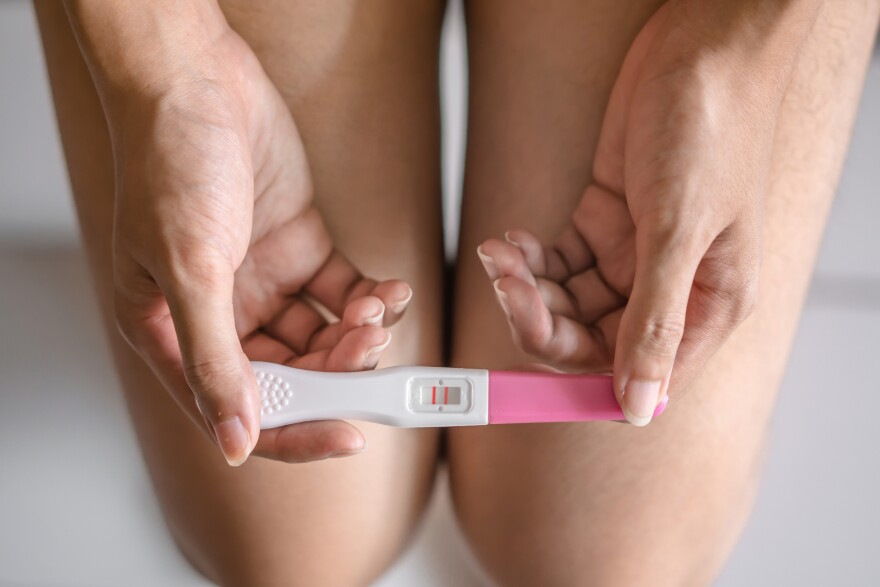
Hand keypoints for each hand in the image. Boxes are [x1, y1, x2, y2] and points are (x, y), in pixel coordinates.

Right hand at [108, 26, 411, 463]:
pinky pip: (342, 293)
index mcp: (174, 332)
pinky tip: (388, 291)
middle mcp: (221, 316)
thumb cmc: (171, 165)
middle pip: (292, 375)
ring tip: (374, 309)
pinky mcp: (299, 250)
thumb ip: (214, 358)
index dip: (296, 431)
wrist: (197, 81)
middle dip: (337, 370)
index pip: (239, 408)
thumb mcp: (189, 268)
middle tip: (367, 347)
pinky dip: (370, 299)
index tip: (349, 434)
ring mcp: (263, 284)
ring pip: (323, 338)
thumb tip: (236, 439)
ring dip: (358, 335)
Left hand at [477, 0, 813, 424]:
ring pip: (567, 303)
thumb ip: (655, 321)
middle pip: (591, 340)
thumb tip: (638, 407)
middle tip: (508, 285)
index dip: (579, 376)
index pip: (636, 373)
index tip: (526, 360)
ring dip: (527, 286)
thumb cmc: (712, 130)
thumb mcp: (680, 231)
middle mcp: (671, 290)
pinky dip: (531, 259)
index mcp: (708, 306)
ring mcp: (635, 258)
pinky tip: (513, 241)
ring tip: (501, 252)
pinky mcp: (606, 225)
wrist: (703, 49)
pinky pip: (558, 264)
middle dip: (541, 320)